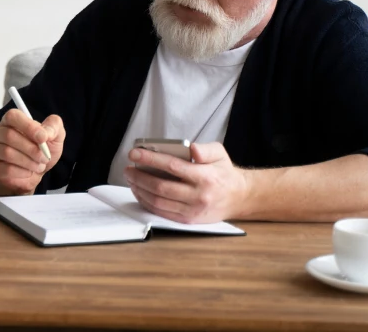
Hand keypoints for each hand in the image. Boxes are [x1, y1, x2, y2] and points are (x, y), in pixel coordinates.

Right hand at [0, 109, 65, 194]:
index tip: (43, 137)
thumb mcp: (54, 137)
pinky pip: (6, 169)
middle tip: (44, 157)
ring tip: (39, 166)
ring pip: (7, 153)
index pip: (12, 116)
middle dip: (31, 148)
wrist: (32, 174)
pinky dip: (22, 172)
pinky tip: (28, 172)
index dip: (28, 126)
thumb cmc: (40, 151)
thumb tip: (47, 132)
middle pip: (9, 135)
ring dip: (29, 162)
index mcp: (11, 120)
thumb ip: (54, 127)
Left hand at [124, 142, 250, 223]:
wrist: (238, 197)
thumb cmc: (224, 173)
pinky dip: (147, 202)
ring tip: (131, 179)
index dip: (150, 159)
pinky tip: (140, 192)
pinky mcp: (188, 220)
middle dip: (139, 177)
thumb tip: (192, 148)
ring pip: (158, 201)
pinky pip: (162, 212)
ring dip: (140, 190)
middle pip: (161, 187)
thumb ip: (205, 149)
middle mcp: (198, 195)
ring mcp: (192, 210)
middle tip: (128, 168)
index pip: (172, 166)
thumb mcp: (220, 153)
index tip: (134, 154)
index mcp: (205, 177)